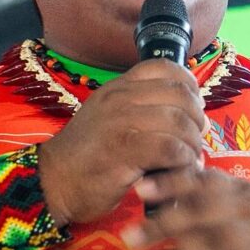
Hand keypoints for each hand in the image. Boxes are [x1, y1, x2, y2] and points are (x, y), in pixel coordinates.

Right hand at [38, 59, 206, 225]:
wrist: (53, 182)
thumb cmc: (89, 155)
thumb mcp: (111, 118)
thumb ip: (143, 108)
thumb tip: (193, 110)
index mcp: (118, 87)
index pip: (165, 67)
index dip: (189, 85)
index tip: (194, 108)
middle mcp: (119, 98)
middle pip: (179, 95)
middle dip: (196, 118)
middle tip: (195, 139)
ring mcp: (120, 122)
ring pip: (178, 121)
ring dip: (191, 143)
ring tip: (188, 158)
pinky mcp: (123, 150)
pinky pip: (170, 148)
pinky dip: (182, 160)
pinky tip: (178, 169)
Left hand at [126, 169, 249, 249]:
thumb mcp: (248, 210)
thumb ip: (215, 203)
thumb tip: (164, 203)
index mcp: (244, 192)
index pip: (205, 180)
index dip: (172, 183)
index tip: (140, 189)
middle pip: (204, 211)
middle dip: (165, 223)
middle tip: (129, 238)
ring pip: (218, 243)